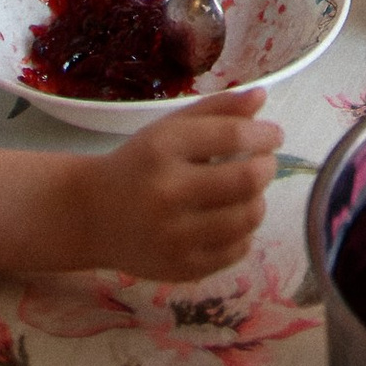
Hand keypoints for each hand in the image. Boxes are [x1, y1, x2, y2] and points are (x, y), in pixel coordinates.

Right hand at [83, 92, 280, 282]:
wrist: (91, 216)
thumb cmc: (137, 165)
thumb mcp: (168, 129)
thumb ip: (216, 110)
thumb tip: (262, 97)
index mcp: (163, 149)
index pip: (233, 136)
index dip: (265, 135)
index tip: (274, 135)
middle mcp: (167, 193)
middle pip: (246, 180)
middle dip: (266, 168)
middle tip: (264, 163)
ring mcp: (174, 236)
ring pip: (247, 217)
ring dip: (258, 200)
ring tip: (248, 192)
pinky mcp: (181, 268)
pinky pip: (236, 251)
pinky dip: (244, 233)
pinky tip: (231, 220)